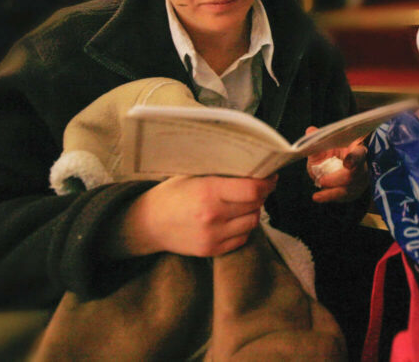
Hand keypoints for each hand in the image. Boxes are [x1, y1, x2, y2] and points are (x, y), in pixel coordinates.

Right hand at [121, 175, 275, 256]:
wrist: (148, 224)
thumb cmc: (171, 195)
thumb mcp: (193, 175)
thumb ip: (221, 174)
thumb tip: (252, 167)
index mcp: (208, 191)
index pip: (252, 189)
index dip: (266, 182)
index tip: (270, 177)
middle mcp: (213, 216)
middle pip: (255, 205)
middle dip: (261, 195)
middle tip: (256, 187)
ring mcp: (213, 236)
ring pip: (252, 222)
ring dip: (252, 211)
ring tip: (242, 203)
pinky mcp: (212, 250)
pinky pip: (242, 238)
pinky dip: (243, 227)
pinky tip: (233, 218)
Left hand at [306, 128, 368, 202]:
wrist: (336, 164)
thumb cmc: (334, 152)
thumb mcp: (326, 146)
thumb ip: (318, 140)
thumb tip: (310, 131)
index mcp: (359, 151)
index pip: (360, 154)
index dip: (354, 158)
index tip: (347, 163)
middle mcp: (362, 168)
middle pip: (354, 176)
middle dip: (338, 179)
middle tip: (322, 181)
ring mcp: (360, 182)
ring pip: (349, 190)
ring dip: (332, 193)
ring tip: (317, 195)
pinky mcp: (353, 192)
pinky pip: (343, 197)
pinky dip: (330, 197)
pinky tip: (319, 197)